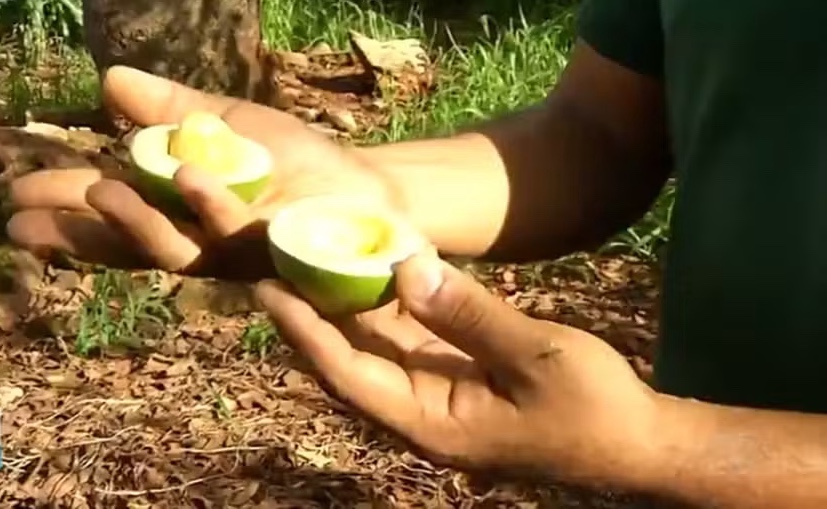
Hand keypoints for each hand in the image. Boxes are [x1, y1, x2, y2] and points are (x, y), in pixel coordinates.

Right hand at [5, 66, 396, 278]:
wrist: (365, 189)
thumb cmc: (296, 164)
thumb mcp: (227, 126)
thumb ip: (172, 110)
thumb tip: (108, 81)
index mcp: (184, 216)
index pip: (113, 217)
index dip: (66, 213)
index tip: (16, 199)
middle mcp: (202, 244)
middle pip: (128, 243)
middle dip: (77, 229)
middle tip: (20, 217)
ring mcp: (239, 254)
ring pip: (176, 248)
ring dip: (134, 221)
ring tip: (96, 189)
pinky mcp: (278, 253)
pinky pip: (241, 230)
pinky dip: (211, 203)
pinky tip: (187, 175)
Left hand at [256, 253, 664, 487]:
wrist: (634, 441)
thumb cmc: (592, 408)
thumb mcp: (534, 356)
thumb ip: (469, 314)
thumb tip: (405, 268)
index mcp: (431, 423)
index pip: (348, 374)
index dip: (305, 331)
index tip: (267, 289)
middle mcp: (422, 412)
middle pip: (352, 361)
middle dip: (314, 314)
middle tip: (279, 260)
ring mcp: (440, 396)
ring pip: (379, 348)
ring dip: (349, 307)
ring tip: (314, 256)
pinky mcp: (459, 378)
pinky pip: (413, 340)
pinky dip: (394, 307)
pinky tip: (380, 270)